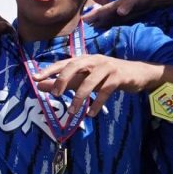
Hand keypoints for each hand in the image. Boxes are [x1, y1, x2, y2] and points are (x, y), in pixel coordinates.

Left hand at [37, 53, 154, 121]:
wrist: (138, 74)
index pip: (64, 63)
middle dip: (63, 79)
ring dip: (79, 97)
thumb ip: (66, 82)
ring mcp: (107, 67)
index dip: (49, 70)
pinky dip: (97, 103)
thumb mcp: (85, 78)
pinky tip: (91, 114)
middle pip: (74, 66)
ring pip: (89, 81)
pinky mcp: (118, 77)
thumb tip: (41, 85)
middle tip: (55, 94)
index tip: (35, 78)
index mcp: (84, 59)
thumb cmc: (107, 76)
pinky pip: (105, 91)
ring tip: (72, 111)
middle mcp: (94, 60)